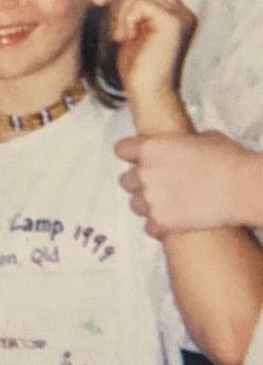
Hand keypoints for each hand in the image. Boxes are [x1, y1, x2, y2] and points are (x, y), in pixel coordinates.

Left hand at [113, 0, 195, 133]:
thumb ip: (131, 13)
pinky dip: (127, 18)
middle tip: (121, 31)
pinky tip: (126, 38)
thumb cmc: (137, 72)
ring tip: (123, 36)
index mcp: (176, 15)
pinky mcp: (171, 21)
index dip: (130, 2)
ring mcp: (180, 15)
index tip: (122, 29)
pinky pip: (141, 3)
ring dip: (125, 11)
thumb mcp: (132, 35)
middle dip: (128, 2)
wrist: (148, 95)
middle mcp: (183, 12)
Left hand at [115, 130, 255, 237]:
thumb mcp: (203, 138)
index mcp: (151, 149)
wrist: (242, 188)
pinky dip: (159, 224)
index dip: (130, 153)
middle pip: (125, 180)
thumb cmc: (228, 159)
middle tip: (159, 182)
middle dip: (140, 181)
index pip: (122, 149)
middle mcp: (144, 174)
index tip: (137, 157)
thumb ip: (180, 144)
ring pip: (135, 204)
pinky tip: (174, 219)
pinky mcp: (160, 222)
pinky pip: (149, 226)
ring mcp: (150, 200)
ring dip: (147, 203)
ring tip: (168, 202)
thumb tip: (182, 146)